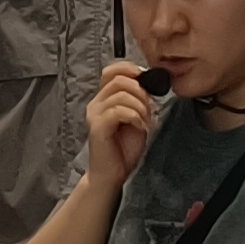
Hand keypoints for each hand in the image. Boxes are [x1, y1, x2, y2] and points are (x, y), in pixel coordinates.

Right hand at [84, 59, 161, 184]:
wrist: (111, 174)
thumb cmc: (122, 149)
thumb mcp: (135, 118)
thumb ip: (137, 101)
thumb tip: (148, 85)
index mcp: (103, 99)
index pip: (111, 71)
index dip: (129, 69)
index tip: (146, 79)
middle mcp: (96, 104)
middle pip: (119, 80)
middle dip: (141, 91)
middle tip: (150, 109)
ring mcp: (95, 115)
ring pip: (120, 94)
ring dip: (140, 106)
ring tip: (145, 121)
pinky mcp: (97, 127)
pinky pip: (118, 111)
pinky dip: (134, 116)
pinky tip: (140, 127)